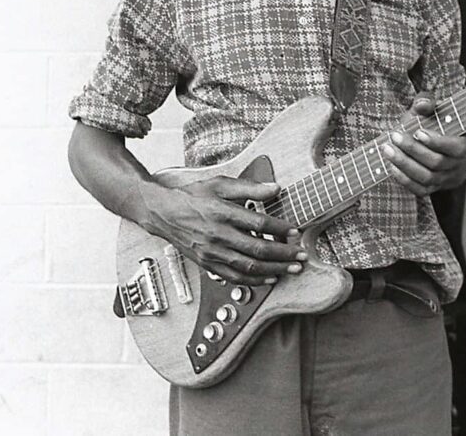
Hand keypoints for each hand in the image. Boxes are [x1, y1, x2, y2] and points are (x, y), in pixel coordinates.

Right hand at [140, 176, 306, 285]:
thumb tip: (276, 187)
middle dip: (283, 255)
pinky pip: (234, 277)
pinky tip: (269, 278)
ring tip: (291, 269)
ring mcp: (212, 252)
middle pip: (257, 250)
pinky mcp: (208, 264)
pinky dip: (254, 280)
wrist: (164, 214)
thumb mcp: (221, 184)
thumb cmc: (194, 196)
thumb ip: (250, 187)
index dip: (280, 229)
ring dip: (273, 270)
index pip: (259, 224)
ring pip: (248, 267)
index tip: (296, 232)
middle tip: (301, 255)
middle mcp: (217, 235)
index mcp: (222, 212)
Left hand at [382, 93, 465, 195]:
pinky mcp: (434, 189)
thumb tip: (422, 104)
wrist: (439, 145)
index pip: (455, 147)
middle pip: (436, 163)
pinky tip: (392, 166)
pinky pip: (419, 190)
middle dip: (413, 150)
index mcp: (465, 145)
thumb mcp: (433, 110)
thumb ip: (428, 103)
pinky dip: (404, 179)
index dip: (436, 141)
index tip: (417, 132)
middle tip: (394, 136)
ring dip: (404, 164)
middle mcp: (458, 166)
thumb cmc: (437, 125)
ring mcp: (446, 180)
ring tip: (388, 150)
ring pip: (426, 178)